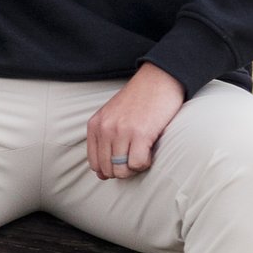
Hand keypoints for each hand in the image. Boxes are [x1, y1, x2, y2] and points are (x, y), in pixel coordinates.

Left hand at [85, 63, 186, 181]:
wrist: (158, 79)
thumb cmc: (138, 100)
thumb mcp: (112, 115)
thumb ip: (104, 139)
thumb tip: (101, 174)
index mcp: (95, 125)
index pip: (94, 163)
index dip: (108, 170)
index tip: (122, 164)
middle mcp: (105, 129)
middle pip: (108, 169)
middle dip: (122, 171)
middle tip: (135, 160)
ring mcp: (121, 131)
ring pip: (122, 170)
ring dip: (134, 168)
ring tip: (142, 154)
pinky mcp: (140, 133)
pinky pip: (138, 164)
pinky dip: (145, 163)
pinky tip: (150, 151)